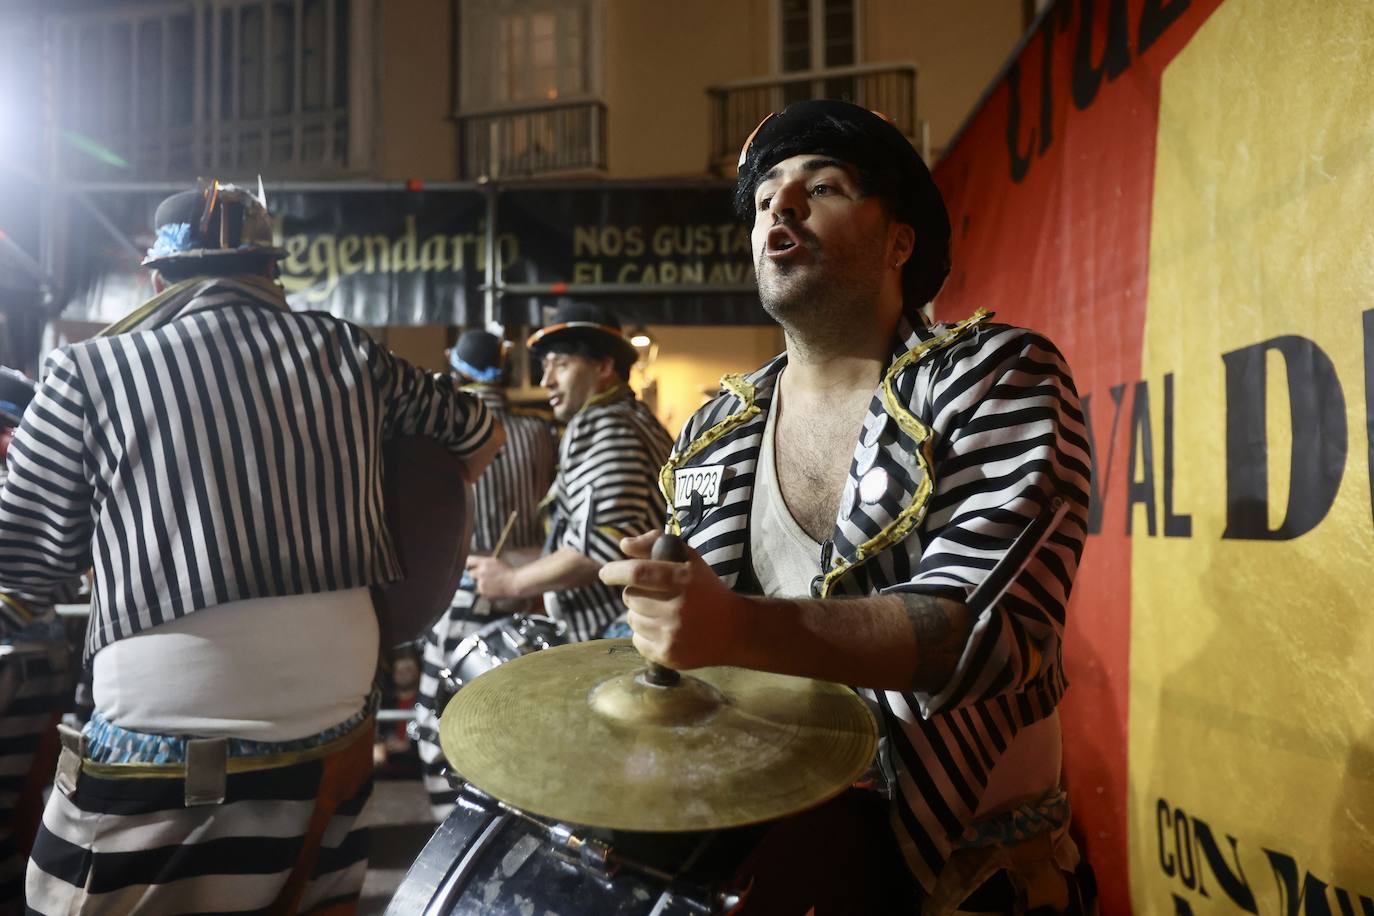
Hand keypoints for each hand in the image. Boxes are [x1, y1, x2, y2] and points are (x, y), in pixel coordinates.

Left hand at [466, 555, 520, 598]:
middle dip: (473, 576)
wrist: (515, 583)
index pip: (468, 560)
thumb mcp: (495, 562)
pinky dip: (483, 591)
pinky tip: (492, 589)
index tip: (466, 567)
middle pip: (469, 574)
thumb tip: (472, 566)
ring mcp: (481, 583)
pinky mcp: (483, 592)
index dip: (466, 564)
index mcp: (484, 562)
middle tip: (480, 577)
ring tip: (490, 584)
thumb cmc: (508, 572)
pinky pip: (478, 591)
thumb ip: (482, 563)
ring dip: (478, 584)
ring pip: (473, 584)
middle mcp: (481, 572)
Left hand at [598, 530, 747, 668]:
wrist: (734, 629)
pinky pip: (637, 639)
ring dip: (640, 614)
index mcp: (681, 579)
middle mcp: (676, 607)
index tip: (605, 573)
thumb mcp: (688, 560)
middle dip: (636, 594)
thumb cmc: (706, 589)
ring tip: (662, 613)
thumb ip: (655, 544)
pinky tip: (663, 630)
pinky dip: (644, 634)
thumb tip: (623, 544)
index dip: (615, 571)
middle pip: (630, 597)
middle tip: (654, 595)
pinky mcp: (668, 654)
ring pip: (632, 619)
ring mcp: (671, 634)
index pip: (636, 573)